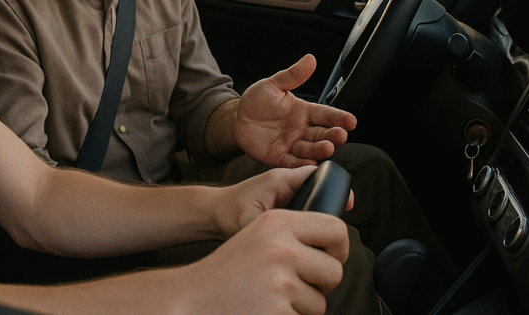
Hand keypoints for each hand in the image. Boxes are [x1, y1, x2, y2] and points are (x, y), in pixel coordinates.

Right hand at [182, 203, 348, 314]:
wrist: (190, 299)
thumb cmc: (226, 271)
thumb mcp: (257, 235)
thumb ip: (293, 234)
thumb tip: (336, 245)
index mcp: (277, 222)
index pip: (336, 229)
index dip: (338, 248)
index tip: (329, 257)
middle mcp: (281, 248)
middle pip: (334, 271)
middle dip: (320, 284)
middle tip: (295, 285)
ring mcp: (280, 282)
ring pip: (320, 303)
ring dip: (301, 307)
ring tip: (270, 298)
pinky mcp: (279, 312)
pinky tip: (264, 310)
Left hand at [213, 165, 353, 238]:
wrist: (214, 213)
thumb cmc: (227, 212)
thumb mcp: (248, 220)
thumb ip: (268, 225)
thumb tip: (290, 238)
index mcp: (280, 178)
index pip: (317, 174)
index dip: (335, 186)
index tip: (347, 203)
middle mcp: (286, 183)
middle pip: (320, 188)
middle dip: (332, 203)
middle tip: (340, 226)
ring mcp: (286, 194)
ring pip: (315, 199)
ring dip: (323, 214)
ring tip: (330, 235)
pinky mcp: (285, 204)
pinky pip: (307, 208)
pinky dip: (313, 221)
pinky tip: (316, 239)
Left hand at [233, 54, 356, 166]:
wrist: (236, 119)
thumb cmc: (257, 101)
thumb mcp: (273, 85)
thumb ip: (292, 75)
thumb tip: (310, 59)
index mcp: (304, 112)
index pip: (326, 114)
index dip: (339, 118)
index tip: (351, 121)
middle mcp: (302, 130)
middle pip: (322, 133)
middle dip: (333, 135)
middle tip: (341, 135)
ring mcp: (292, 145)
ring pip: (310, 149)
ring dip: (320, 150)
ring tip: (328, 148)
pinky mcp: (279, 158)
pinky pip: (292, 162)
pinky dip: (302, 164)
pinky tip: (310, 165)